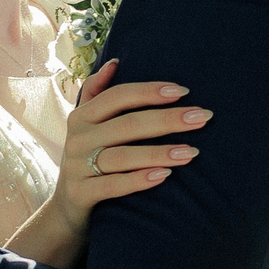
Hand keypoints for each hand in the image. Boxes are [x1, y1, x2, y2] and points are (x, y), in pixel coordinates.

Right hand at [46, 60, 211, 236]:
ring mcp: (76, 167)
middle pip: (127, 124)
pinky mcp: (80, 194)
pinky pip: (113, 186)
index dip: (149, 92)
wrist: (67, 206)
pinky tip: (165, 175)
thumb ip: (98, 92)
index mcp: (82, 116)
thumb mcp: (88, 125)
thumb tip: (116, 62)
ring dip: (159, 153)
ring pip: (122, 156)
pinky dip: (139, 180)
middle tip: (202, 118)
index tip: (183, 91)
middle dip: (168, 119)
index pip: (118, 96)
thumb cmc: (89, 159)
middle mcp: (77, 139)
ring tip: (192, 152)